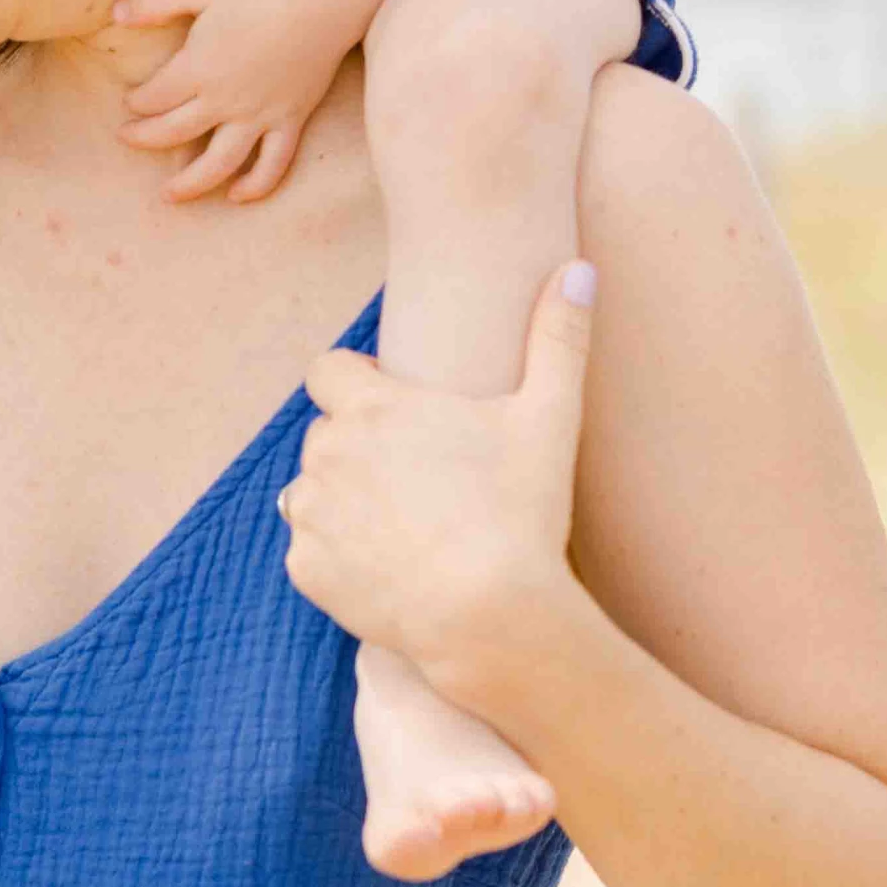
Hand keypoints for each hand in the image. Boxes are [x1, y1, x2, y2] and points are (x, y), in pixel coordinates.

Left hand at [114, 0, 408, 201]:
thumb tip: (115, 13)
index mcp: (198, 69)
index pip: (154, 97)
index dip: (137, 101)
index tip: (130, 99)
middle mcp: (226, 101)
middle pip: (174, 131)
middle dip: (146, 137)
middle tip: (127, 138)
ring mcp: (260, 116)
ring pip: (219, 163)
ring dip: (190, 184)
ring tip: (169, 195)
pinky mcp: (291, 119)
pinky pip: (273, 164)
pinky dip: (256, 185)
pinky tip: (237, 196)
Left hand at [280, 264, 598, 709]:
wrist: (489, 616)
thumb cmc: (520, 512)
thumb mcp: (549, 418)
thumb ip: (559, 337)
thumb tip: (580, 269)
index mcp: (371, 408)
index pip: (327, 370)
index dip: (356, 384)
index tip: (395, 407)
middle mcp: (326, 452)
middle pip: (327, 434)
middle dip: (359, 447)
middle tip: (417, 477)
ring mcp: (311, 513)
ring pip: (314, 492)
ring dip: (344, 499)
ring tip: (405, 524)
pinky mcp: (305, 570)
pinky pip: (312, 551)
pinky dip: (340, 557)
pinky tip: (391, 566)